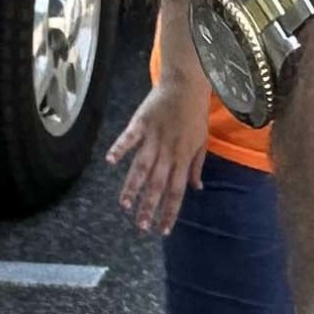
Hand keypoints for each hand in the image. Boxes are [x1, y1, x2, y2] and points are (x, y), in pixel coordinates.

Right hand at [109, 65, 211, 234]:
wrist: (187, 83)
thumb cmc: (195, 113)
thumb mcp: (202, 141)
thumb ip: (197, 166)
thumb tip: (197, 189)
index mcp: (183, 157)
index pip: (177, 190)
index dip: (170, 211)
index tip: (162, 230)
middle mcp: (168, 151)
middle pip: (158, 183)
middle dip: (149, 206)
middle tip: (141, 226)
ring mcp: (154, 137)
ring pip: (142, 166)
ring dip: (133, 186)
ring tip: (124, 205)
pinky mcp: (142, 122)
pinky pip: (130, 137)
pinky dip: (121, 148)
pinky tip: (111, 161)